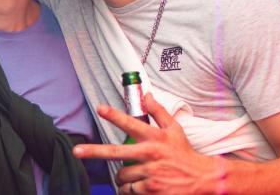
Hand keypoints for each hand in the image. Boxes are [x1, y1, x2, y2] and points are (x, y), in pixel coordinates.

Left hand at [73, 93, 221, 193]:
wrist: (203, 180)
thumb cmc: (185, 153)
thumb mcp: (175, 128)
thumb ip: (158, 111)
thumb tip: (147, 94)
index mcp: (154, 136)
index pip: (130, 122)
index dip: (113, 115)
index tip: (99, 108)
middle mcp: (149, 153)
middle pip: (114, 152)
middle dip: (93, 151)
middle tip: (76, 151)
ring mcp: (149, 173)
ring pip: (122, 175)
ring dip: (121, 178)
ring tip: (129, 177)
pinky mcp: (151, 190)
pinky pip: (130, 190)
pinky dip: (129, 190)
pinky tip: (135, 188)